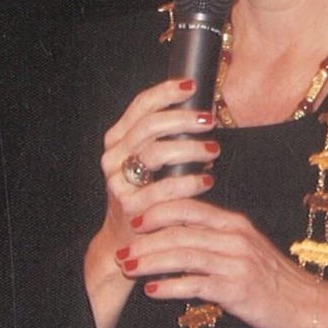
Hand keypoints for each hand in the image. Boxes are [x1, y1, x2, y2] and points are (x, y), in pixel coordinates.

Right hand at [84, 78, 216, 327]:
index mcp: (119, 137)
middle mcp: (113, 156)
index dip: (166, 92)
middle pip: (148, 126)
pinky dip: (189, 182)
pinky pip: (162, 189)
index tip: (193, 85)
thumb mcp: (156, 160)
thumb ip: (170, 135)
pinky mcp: (128, 206)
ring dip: (189, 149)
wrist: (129, 242)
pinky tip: (208, 180)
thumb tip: (204, 107)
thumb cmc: (152, 193)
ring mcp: (118, 182)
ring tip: (214, 150)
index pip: (140, 105)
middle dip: (182, 119)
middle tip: (209, 120)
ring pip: (154, 153)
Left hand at [121, 199, 327, 327]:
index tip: (135, 219)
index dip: (160, 211)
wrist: (305, 301)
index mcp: (234, 223)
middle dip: (147, 240)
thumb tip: (180, 233)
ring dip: (152, 261)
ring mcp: (236, 262)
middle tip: (122, 248)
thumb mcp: (245, 246)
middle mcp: (235, 237)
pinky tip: (152, 289)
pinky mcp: (236, 289)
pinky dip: (171, 286)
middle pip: (182, 232)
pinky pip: (197, 284)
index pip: (191, 208)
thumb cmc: (270, 275)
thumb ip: (216, 237)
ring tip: (128, 266)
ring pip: (185, 256)